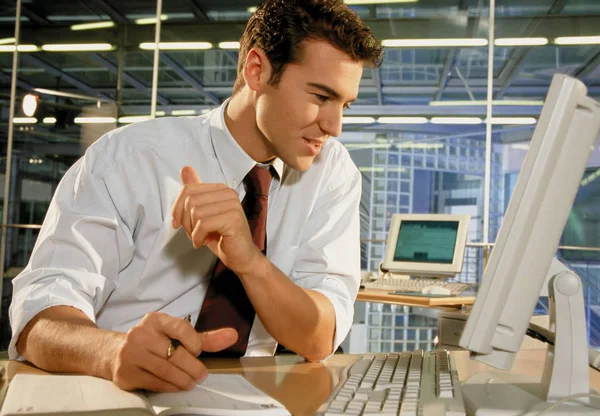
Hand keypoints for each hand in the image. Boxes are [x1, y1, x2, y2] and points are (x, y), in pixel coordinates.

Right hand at [111, 312, 236, 391]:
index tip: (198, 351)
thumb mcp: (175, 335)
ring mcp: (131, 354)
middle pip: (175, 353)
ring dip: (184, 380)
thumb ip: (204, 338)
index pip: (181, 328)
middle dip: (193, 367)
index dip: (195, 342)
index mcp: (155, 320)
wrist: (114, 352)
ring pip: (166, 370)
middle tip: (202, 375)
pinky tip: (177, 386)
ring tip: (192, 382)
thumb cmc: (153, 342)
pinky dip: (171, 387)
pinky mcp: (126, 373)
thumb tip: (233, 336)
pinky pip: (155, 382)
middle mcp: (141, 334)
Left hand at [171, 166, 262, 274]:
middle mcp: (228, 193)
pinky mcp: (233, 219)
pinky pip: (203, 224)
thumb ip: (195, 192)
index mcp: (221, 189)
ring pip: (195, 212)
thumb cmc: (221, 237)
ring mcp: (232, 205)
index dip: (177, 208)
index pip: (188, 189)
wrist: (241, 257)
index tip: (177, 223)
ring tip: (200, 238)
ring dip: (192, 231)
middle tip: (193, 233)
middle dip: (185, 221)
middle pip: (190, 200)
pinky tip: (203, 243)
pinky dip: (198, 237)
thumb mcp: (202, 213)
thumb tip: (185, 168)